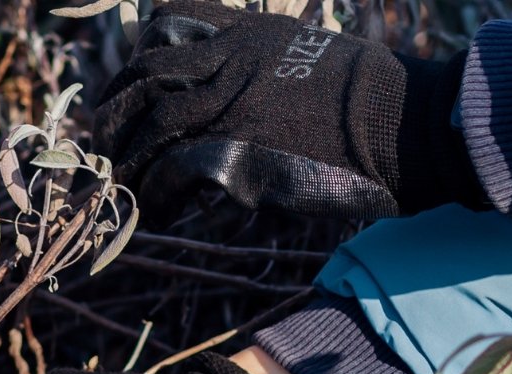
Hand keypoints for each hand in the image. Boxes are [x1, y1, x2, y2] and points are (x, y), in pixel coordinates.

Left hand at [92, 1, 484, 222]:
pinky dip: (156, 195)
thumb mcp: (310, 55)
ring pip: (151, 124)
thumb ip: (264, 66)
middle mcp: (230, 62)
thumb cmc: (373, 100)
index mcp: (247, 32)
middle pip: (144, 73)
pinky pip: (172, 172)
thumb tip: (243, 95)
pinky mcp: (237, 153)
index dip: (139, 55)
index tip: (132, 83)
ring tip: (124, 185)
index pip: (168, 22)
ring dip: (128, 159)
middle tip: (105, 140)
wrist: (406, 126)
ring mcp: (232, 106)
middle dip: (115, 108)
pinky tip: (157, 212)